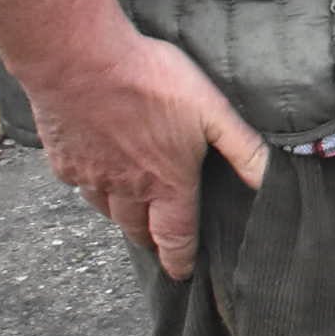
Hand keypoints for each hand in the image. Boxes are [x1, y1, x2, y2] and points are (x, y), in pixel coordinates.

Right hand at [26, 31, 266, 280]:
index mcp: (165, 184)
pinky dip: (94, 187)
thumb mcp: (213, 111)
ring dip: (123, 216)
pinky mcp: (63, 161)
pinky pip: (81, 186)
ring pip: (107, 210)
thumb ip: (243, 148)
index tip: (182, 273)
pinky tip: (99, 173)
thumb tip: (272, 179)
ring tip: (133, 213)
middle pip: (137, 229)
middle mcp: (125, 190)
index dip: (180, 259)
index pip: (175, 236)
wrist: (79, 62)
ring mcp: (89, 177)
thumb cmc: (152, 82)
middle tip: (159, 244)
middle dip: (151, 240)